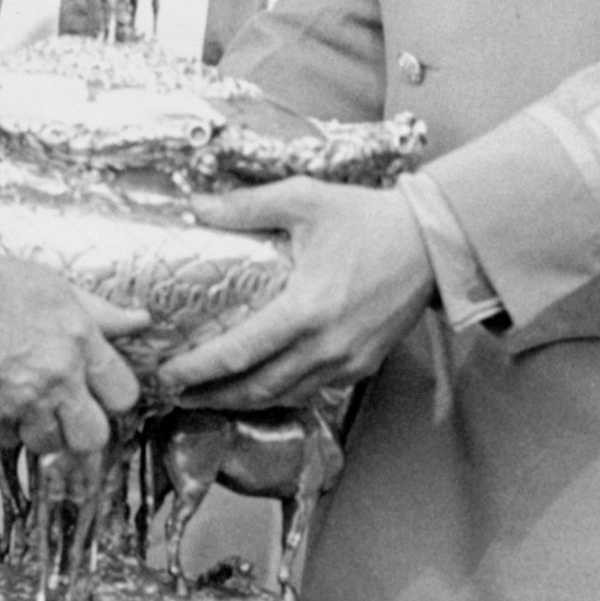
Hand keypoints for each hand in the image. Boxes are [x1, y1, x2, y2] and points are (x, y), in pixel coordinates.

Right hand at [0, 244, 144, 456]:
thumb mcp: (56, 288)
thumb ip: (101, 313)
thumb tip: (142, 320)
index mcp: (81, 339)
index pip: (124, 394)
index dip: (113, 399)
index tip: (98, 394)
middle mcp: (59, 373)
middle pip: (94, 437)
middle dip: (81, 430)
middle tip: (66, 412)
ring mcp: (24, 397)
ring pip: (50, 445)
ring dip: (39, 430)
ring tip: (26, 403)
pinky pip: (8, 441)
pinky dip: (3, 428)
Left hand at [157, 177, 434, 409]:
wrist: (432, 242)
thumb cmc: (369, 219)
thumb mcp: (305, 199)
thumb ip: (247, 205)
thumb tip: (196, 206)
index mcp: (306, 308)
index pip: (239, 353)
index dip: (198, 369)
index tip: (167, 372)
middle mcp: (325, 345)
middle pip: (256, 387)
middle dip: (211, 396)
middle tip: (177, 394)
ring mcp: (347, 361)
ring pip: (284, 396)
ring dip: (242, 401)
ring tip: (208, 396)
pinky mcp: (363, 365)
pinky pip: (312, 391)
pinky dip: (279, 394)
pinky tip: (259, 385)